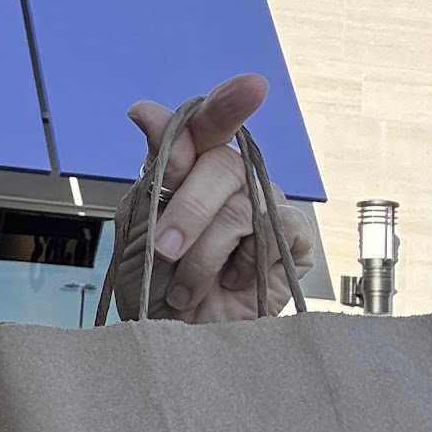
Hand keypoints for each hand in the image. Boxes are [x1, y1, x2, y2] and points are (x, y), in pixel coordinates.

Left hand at [126, 76, 313, 322]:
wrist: (173, 345)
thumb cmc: (154, 291)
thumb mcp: (139, 227)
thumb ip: (156, 170)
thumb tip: (147, 109)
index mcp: (192, 170)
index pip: (210, 124)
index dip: (227, 105)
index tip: (251, 86)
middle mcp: (232, 183)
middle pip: (223, 164)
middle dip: (187, 208)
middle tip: (163, 249)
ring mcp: (265, 209)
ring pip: (242, 203)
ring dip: (203, 249)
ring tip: (182, 287)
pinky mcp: (292, 243)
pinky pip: (274, 233)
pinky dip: (240, 262)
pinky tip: (228, 284)